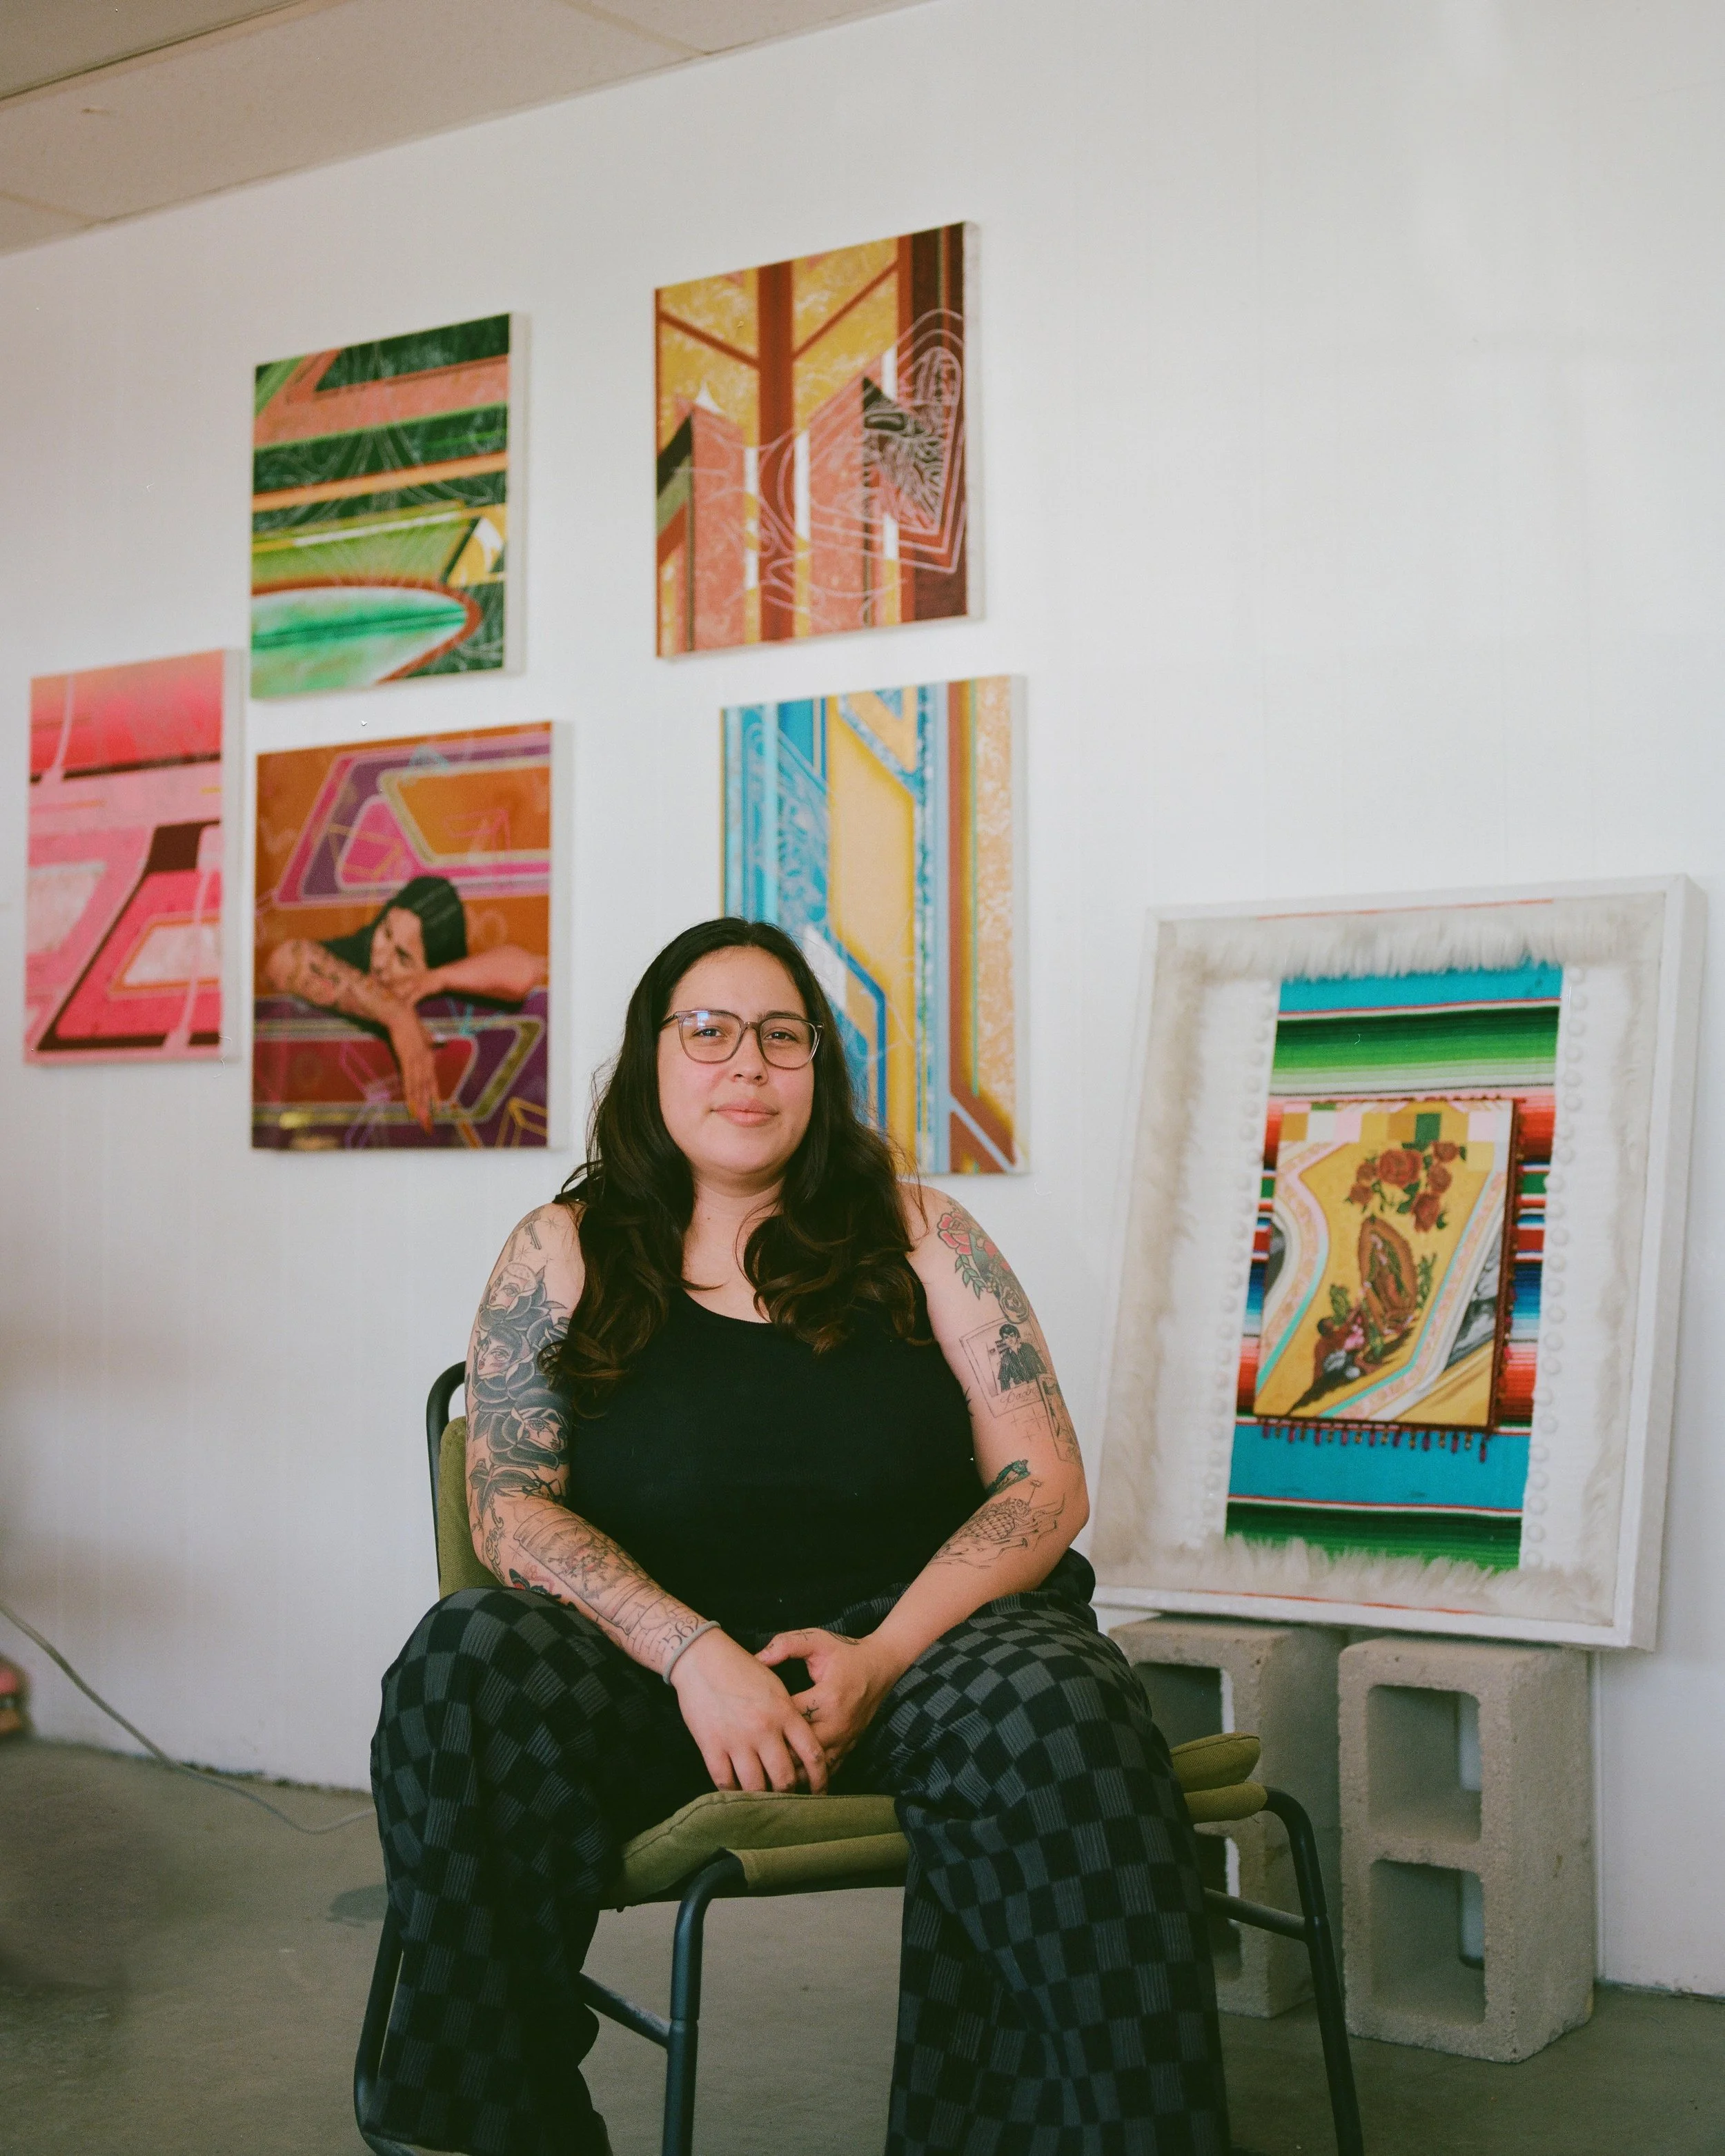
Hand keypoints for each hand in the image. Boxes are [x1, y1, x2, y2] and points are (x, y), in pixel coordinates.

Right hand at [388, 1009, 438, 1132]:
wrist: (402, 1016)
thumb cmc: (412, 1025)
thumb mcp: (425, 1035)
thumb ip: (431, 1042)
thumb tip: (439, 1043)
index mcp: (429, 1058)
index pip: (433, 1082)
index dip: (435, 1097)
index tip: (438, 1110)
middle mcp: (425, 1062)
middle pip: (427, 1089)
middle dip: (428, 1107)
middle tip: (429, 1123)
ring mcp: (416, 1062)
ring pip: (419, 1087)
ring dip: (420, 1104)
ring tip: (421, 1118)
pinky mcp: (406, 1060)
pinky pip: (408, 1080)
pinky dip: (410, 1093)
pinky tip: (411, 1103)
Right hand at [670, 1629, 828, 1794]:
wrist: (701, 1658)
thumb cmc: (740, 1668)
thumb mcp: (775, 1684)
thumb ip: (789, 1716)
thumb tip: (799, 1747)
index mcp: (784, 1712)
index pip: (812, 1754)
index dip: (820, 1779)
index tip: (820, 1791)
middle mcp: (764, 1729)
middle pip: (785, 1778)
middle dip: (789, 1793)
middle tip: (788, 1798)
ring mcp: (737, 1739)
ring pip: (756, 1786)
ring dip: (762, 1797)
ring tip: (764, 1799)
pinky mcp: (711, 1745)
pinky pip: (725, 1782)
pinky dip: (733, 1793)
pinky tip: (737, 1793)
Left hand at [756, 1629, 904, 1773]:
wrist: (881, 1666)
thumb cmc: (846, 1653)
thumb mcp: (817, 1640)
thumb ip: (786, 1645)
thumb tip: (757, 1658)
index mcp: (827, 1697)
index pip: (790, 1718)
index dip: (767, 1720)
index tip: (748, 1717)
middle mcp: (837, 1724)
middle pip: (799, 1750)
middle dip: (774, 1752)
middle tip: (749, 1750)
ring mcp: (844, 1739)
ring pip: (812, 1768)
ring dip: (790, 1769)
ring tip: (765, 1767)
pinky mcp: (849, 1747)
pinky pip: (826, 1770)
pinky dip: (808, 1775)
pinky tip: (790, 1773)